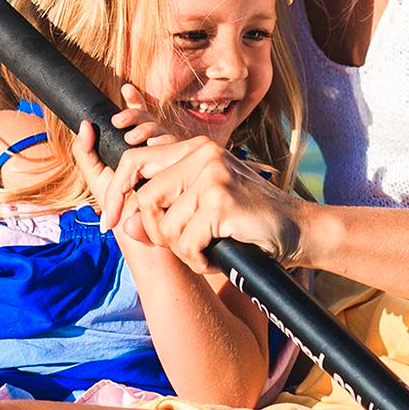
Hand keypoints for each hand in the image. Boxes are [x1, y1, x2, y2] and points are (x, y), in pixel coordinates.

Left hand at [72, 86, 173, 215]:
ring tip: (130, 138)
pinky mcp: (181, 171)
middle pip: (151, 121)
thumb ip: (85, 152)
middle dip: (137, 114)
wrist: (139, 237)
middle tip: (119, 121)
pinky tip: (149, 146)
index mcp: (136, 149)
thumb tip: (84, 123)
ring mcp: (170, 160)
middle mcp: (156, 151)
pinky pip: (175, 148)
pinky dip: (161, 144)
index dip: (135, 102)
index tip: (126, 88)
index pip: (139, 119)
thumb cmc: (119, 210)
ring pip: (163, 132)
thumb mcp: (96, 178)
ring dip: (147, 129)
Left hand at [97, 136, 306, 272]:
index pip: (134, 161)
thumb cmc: (249, 221)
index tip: (108, 221)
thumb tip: (122, 224)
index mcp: (194, 148)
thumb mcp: (201, 209)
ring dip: (184, 251)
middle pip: (144, 200)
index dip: (114, 193)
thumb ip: (163, 211)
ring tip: (209, 250)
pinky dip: (199, 260)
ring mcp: (211, 176)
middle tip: (182, 248)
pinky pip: (186, 242)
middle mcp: (201, 154)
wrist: (300, 231)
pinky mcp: (220, 202)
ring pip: (165, 226)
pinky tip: (218, 257)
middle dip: (156, 233)